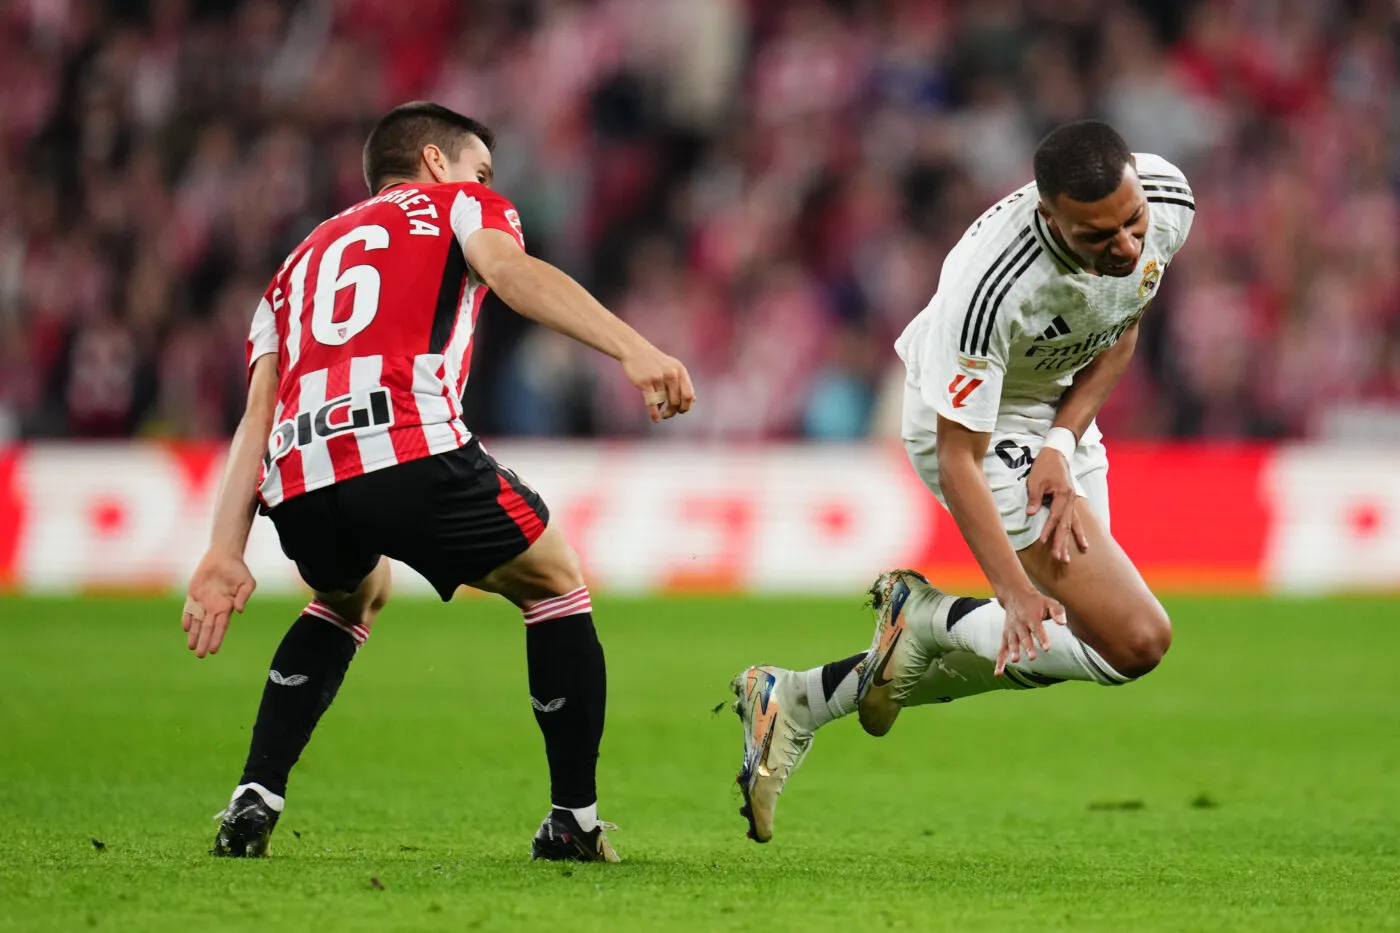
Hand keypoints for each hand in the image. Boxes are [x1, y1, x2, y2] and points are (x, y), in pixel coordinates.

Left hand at [182, 551, 255, 657]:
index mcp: (226, 607)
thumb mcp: (247, 583)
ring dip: (193, 635)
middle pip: (208, 628)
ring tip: (191, 647)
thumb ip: (244, 596)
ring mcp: (202, 602)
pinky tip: (185, 627)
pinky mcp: (193, 595)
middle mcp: (214, 608)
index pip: (220, 627)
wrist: (224, 556)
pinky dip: (186, 618)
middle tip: (200, 655)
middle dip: (204, 641)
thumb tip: (239, 610)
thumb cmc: (238, 570)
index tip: (213, 650)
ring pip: (196, 622)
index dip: (216, 638)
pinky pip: (188, 609)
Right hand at [621, 344, 695, 422]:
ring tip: (661, 414)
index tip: (680, 411)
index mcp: (680, 370)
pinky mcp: (645, 382)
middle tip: (669, 415)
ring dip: (663, 411)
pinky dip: (654, 413)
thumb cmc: (654, 361)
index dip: (686, 406)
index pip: (688, 395)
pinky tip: (655, 419)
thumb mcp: (672, 367)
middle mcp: (671, 374)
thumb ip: (682, 382)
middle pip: (677, 401)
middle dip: (674, 411)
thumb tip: (694, 400)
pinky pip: (652, 402)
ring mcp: (658, 378)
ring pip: (664, 402)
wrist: (634, 349)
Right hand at [996, 588, 1067, 675]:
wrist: (1015, 594)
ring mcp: (1011, 631)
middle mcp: (1019, 624)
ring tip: (1015, 660)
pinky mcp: (1006, 636)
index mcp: (1031, 617)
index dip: (1042, 638)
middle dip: (1027, 647)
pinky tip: (998, 673)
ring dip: (1013, 651)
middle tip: (1032, 657)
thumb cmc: (1036, 601)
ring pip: (1012, 642)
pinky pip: (1002, 650)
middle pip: (1024, 637)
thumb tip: (1063, 623)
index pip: (1037, 628)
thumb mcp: (1049, 602)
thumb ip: (1057, 612)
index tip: (1047, 648)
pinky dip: (1000, 661)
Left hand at [1025, 447, 1088, 563]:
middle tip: (1060, 559)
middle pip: (1066, 525)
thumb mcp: (1035, 480)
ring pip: (1072, 525)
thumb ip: (1034, 498)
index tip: (1042, 542)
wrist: (1058, 453)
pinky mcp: (1072, 502)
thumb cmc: (1044, 466)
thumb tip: (1031, 514)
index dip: (1048, 529)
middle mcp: (1071, 501)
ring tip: (1070, 558)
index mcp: (1063, 495)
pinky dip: (1078, 533)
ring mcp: (1073, 502)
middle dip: (1062, 543)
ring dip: (1071, 542)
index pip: (1054, 516)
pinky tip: (1083, 544)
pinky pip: (1076, 520)